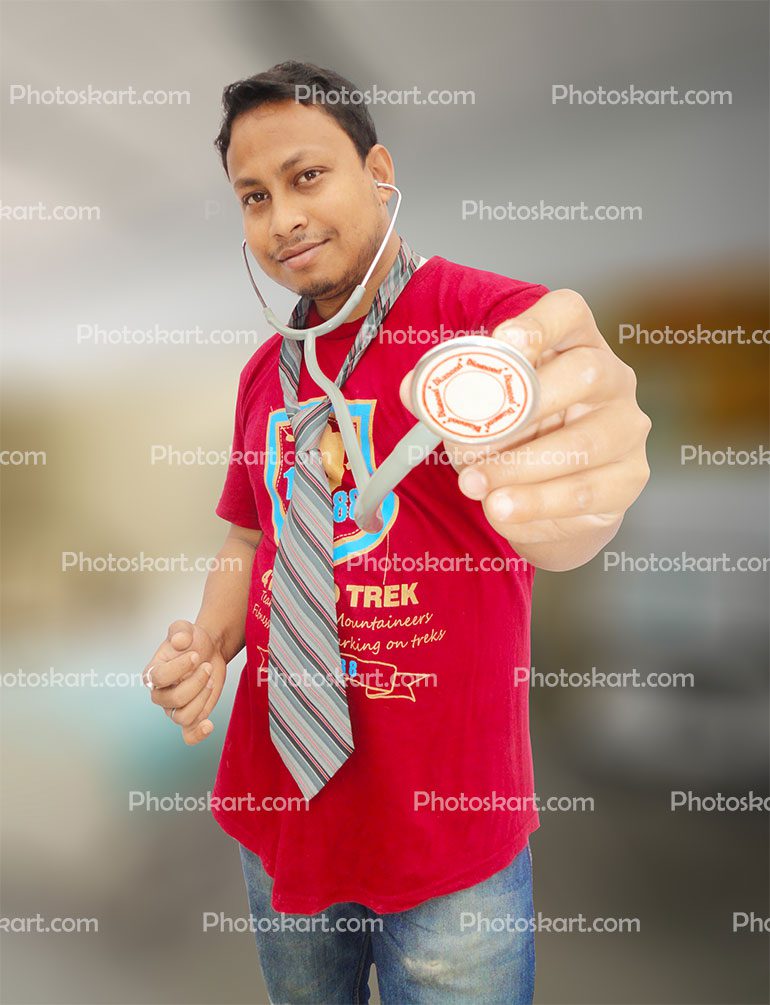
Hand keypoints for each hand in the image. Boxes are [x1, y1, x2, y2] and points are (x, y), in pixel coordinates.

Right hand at [143, 619, 226, 743]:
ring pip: (184, 717)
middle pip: (175, 699)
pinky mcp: (192, 715)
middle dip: (196, 682)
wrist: (208, 650)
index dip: (179, 668)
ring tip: (210, 681)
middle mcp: (161, 694)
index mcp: (153, 673)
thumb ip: (179, 631)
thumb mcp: (185, 628)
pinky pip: (188, 735)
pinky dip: (198, 734)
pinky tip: (209, 725)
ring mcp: (175, 707)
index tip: (195, 655)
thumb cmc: (192, 641)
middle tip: (207, 666)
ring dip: (203, 699)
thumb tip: (179, 641)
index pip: (159, 678)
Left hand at [399, 289, 651, 569]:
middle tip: (475, 435)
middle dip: (527, 403)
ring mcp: (626, 428)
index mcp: (575, 344)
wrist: (547, 502)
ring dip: (520, 467)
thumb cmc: (516, 438)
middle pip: (586, 372)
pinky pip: (585, 491)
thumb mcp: (478, 412)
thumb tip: (412, 387)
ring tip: (473, 485)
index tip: (504, 339)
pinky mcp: (628, 477)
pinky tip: (501, 507)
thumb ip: (449, 396)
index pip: (570, 313)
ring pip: (584, 443)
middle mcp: (612, 378)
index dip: (540, 322)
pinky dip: (536, 502)